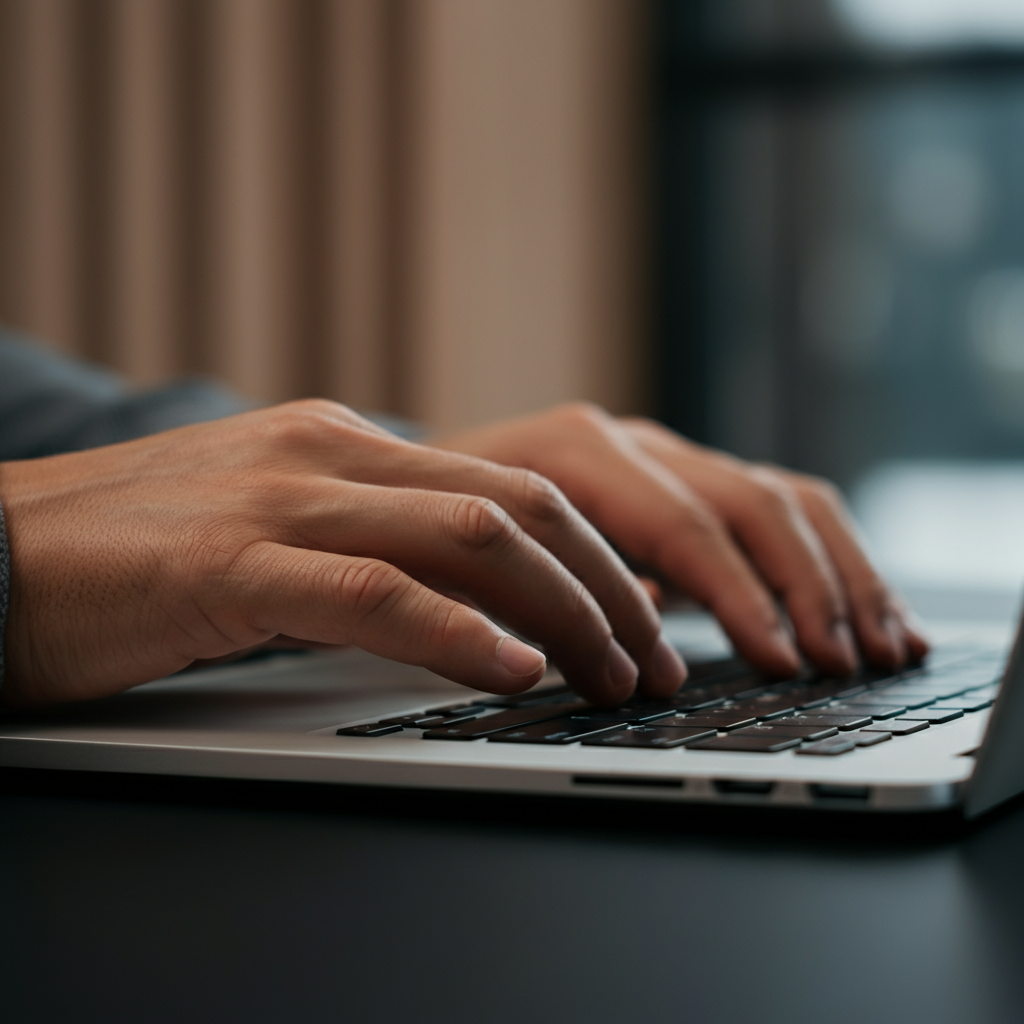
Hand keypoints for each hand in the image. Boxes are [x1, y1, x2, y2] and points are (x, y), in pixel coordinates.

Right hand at [0, 400, 684, 707]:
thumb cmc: (137, 557)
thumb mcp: (281, 535)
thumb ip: (371, 548)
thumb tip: (470, 604)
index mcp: (351, 447)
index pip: (514, 488)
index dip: (599, 558)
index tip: (641, 622)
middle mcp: (333, 455)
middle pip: (522, 507)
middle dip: (609, 587)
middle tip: (653, 660)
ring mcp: (285, 499)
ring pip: (472, 537)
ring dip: (563, 612)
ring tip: (612, 674)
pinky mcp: (231, 560)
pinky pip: (374, 590)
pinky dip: (457, 630)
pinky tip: (513, 671)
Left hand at [433, 403, 927, 676]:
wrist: (409, 484)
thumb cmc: (431, 529)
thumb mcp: (467, 564)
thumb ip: (547, 592)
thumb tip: (639, 630)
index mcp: (577, 452)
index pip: (683, 524)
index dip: (739, 596)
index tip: (779, 660)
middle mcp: (630, 444)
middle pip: (750, 502)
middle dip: (806, 588)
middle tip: (843, 664)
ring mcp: (658, 458)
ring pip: (777, 498)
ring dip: (837, 573)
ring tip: (882, 643)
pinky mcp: (676, 484)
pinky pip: (769, 506)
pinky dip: (821, 558)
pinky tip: (858, 608)